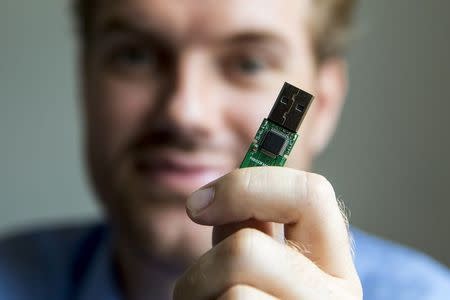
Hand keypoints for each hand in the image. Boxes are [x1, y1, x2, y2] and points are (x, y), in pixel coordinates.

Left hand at [173, 167, 361, 298]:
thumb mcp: (263, 264)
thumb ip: (251, 230)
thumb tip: (219, 193)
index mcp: (333, 262)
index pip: (311, 194)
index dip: (246, 186)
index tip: (199, 203)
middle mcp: (332, 298)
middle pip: (246, 249)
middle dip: (209, 261)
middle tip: (200, 279)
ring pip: (229, 292)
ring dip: (199, 297)